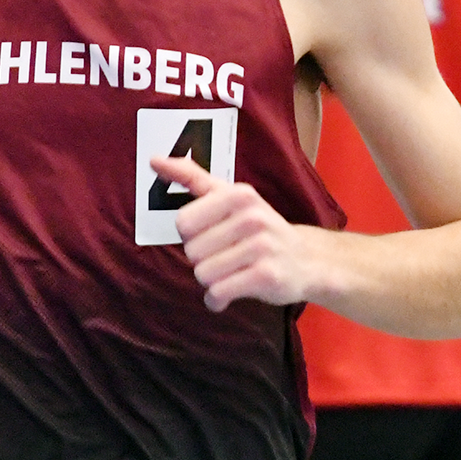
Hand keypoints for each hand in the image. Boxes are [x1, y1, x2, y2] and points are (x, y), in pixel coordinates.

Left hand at [154, 154, 319, 311]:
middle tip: (228, 256)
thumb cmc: (259, 229)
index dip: (192, 235)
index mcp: (239, 194)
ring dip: (211, 281)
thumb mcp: (231, 197)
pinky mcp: (267, 276)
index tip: (213, 234)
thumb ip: (193, 178)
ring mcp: (262, 246)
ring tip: (233, 272)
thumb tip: (154, 160)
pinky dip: (218, 299)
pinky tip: (231, 293)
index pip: (183, 222)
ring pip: (203, 274)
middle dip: (203, 260)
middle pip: (192, 252)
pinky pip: (218, 292)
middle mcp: (253, 216)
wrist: (307, 260)